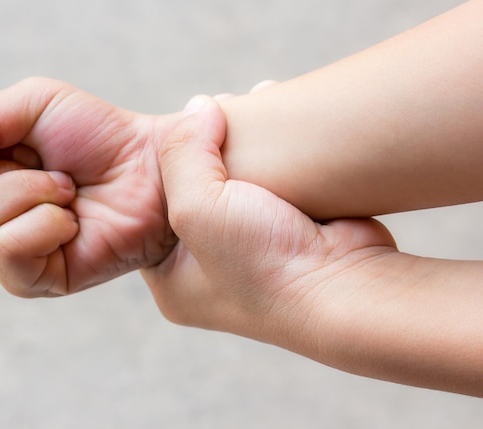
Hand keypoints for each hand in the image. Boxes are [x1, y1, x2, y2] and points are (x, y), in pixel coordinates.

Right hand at [0, 77, 182, 295]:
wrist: (152, 170)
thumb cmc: (98, 136)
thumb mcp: (34, 102)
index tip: (25, 139)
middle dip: (7, 172)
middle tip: (56, 170)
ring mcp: (3, 249)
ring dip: (30, 195)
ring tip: (69, 193)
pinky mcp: (33, 280)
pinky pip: (8, 255)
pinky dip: (44, 227)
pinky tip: (72, 222)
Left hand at [142, 96, 396, 351]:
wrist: (347, 287)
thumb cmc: (264, 264)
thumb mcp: (197, 207)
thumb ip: (182, 152)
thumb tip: (200, 105)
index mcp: (172, 276)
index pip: (150, 208)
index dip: (163, 161)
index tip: (182, 123)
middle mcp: (207, 266)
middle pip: (193, 188)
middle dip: (205, 146)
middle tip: (218, 109)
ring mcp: (248, 250)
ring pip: (233, 180)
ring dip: (240, 142)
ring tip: (250, 101)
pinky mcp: (285, 230)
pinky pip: (267, 180)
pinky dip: (272, 150)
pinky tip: (276, 116)